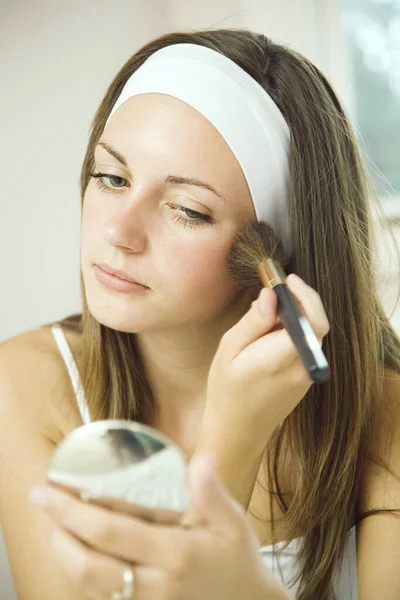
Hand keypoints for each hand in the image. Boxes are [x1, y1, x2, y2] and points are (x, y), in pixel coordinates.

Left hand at [29, 453, 288, 599]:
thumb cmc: (237, 560)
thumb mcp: (234, 523)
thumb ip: (213, 493)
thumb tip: (202, 459)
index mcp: (176, 555)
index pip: (113, 533)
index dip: (74, 512)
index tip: (50, 490)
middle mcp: (155, 584)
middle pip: (90, 564)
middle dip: (58, 530)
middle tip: (41, 498)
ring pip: (88, 586)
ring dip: (64, 553)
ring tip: (54, 522)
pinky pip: (100, 596)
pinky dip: (80, 572)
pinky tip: (76, 547)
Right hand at [203, 274, 329, 449]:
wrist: (237, 431)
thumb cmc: (227, 391)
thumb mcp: (229, 350)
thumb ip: (254, 322)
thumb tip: (270, 296)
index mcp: (280, 359)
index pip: (312, 320)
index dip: (305, 295)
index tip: (287, 280)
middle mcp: (301, 368)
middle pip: (315, 324)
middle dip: (299, 301)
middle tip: (276, 290)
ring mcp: (306, 376)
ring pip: (311, 334)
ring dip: (295, 317)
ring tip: (266, 316)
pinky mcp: (305, 380)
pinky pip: (306, 347)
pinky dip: (293, 332)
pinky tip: (271, 334)